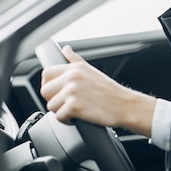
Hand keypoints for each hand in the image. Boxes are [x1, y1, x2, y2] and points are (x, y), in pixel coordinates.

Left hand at [40, 45, 155, 136]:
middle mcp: (72, 77)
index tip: (56, 92)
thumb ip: (74, 60)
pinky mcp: (74, 107)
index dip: (48, 85)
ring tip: (74, 110)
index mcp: (75, 68)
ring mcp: (73, 92)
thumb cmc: (110, 91)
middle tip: (67, 103)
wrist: (125, 105)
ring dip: (60, 111)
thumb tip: (65, 49)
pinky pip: (58, 117)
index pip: (47, 74)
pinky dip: (66, 120)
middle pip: (45, 91)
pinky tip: (77, 118)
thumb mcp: (92, 70)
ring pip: (51, 106)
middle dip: (53, 100)